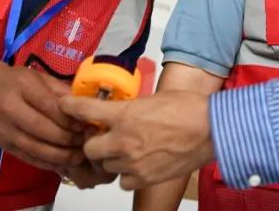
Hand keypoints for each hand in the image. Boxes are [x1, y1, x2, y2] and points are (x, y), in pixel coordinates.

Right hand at [0, 66, 86, 171]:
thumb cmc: (18, 81)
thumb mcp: (40, 77)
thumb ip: (61, 90)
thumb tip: (84, 107)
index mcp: (22, 86)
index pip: (48, 105)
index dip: (68, 118)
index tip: (85, 125)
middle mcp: (9, 108)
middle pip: (41, 129)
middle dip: (66, 138)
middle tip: (85, 142)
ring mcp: (4, 129)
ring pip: (34, 147)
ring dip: (59, 155)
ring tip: (78, 156)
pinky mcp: (3, 145)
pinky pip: (27, 157)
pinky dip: (47, 163)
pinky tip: (62, 164)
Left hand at [60, 91, 214, 189]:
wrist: (212, 129)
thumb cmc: (190, 109)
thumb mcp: (156, 98)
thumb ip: (133, 107)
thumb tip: (124, 110)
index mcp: (124, 115)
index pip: (85, 110)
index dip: (71, 108)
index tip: (65, 106)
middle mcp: (123, 140)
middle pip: (89, 148)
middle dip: (95, 143)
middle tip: (105, 137)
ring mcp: (132, 162)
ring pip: (107, 166)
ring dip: (113, 159)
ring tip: (129, 150)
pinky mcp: (144, 178)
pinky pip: (124, 181)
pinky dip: (128, 175)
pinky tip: (140, 165)